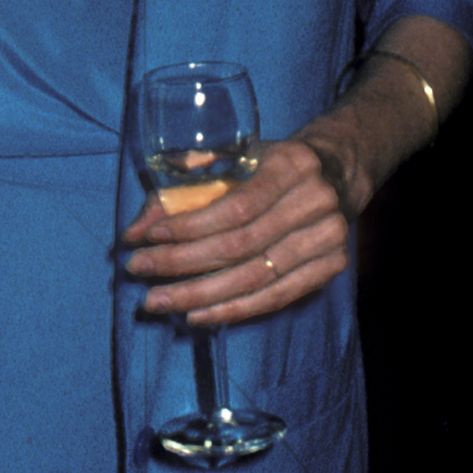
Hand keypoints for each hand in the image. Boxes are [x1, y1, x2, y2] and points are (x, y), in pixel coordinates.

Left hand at [122, 136, 351, 325]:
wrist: (337, 172)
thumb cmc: (272, 166)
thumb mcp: (237, 158)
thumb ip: (186, 186)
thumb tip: (135, 228)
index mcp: (291, 166)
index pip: (235, 208)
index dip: (189, 227)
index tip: (147, 238)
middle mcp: (315, 202)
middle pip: (241, 246)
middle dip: (182, 262)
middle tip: (140, 271)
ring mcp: (329, 238)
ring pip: (255, 278)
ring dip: (201, 295)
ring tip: (159, 302)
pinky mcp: (332, 267)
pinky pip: (277, 297)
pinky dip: (234, 310)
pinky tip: (198, 315)